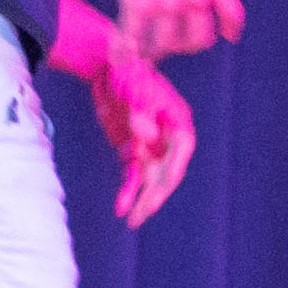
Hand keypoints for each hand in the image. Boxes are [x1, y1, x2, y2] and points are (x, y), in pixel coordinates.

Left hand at [85, 40, 197, 225]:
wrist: (107, 67)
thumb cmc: (127, 72)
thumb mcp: (134, 87)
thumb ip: (140, 111)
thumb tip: (145, 137)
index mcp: (177, 120)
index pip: (181, 149)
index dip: (174, 168)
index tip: (164, 185)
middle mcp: (167, 137)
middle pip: (167, 170)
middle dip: (156, 193)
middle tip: (143, 211)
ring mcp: (150, 146)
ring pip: (150, 179)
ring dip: (142, 199)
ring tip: (132, 220)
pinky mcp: (132, 151)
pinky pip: (132, 176)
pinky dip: (127, 191)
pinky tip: (120, 208)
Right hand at [105, 0, 246, 60]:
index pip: (232, 15)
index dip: (230, 29)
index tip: (229, 37)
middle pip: (198, 40)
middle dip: (185, 46)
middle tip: (172, 44)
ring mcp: (167, 4)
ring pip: (166, 44)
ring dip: (154, 51)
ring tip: (144, 52)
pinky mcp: (139, 5)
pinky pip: (133, 38)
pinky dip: (125, 51)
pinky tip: (119, 58)